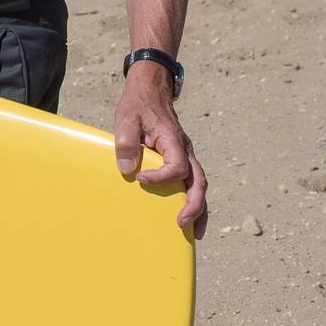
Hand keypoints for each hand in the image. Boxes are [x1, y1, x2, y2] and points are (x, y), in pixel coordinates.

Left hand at [114, 67, 208, 238]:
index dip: (161, 177)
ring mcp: (185, 156)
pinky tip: (188, 218)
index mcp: (173, 140)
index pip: (176, 166)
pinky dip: (194, 201)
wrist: (150, 91)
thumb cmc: (137, 105)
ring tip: (193, 233)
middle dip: (193, 205)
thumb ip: (126, 142)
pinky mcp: (181, 160)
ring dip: (199, 208)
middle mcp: (185, 150)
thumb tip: (128, 170)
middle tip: (181, 224)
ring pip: (199, 185)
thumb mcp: (126, 118)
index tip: (141, 180)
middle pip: (198, 181)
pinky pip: (192, 183)